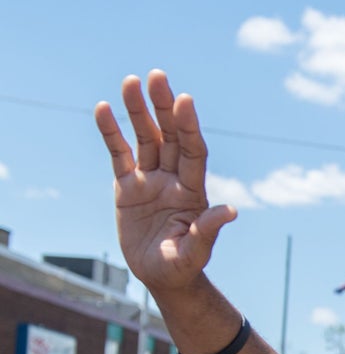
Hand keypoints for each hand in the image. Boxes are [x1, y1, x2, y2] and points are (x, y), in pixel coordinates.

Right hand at [95, 70, 235, 295]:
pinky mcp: (127, 187)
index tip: (185, 101)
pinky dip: (111, 133)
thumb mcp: (195, 252)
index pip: (193, 151)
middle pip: (170, 136)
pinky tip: (104, 109)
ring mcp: (150, 180)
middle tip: (158, 76)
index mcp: (193, 191)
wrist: (162, 277)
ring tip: (130, 82)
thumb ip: (208, 230)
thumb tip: (231, 211)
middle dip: (164, 107)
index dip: (189, 126)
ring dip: (138, 111)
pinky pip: (119, 154)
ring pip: (145, 139)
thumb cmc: (183, 267)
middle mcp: (173, 179)